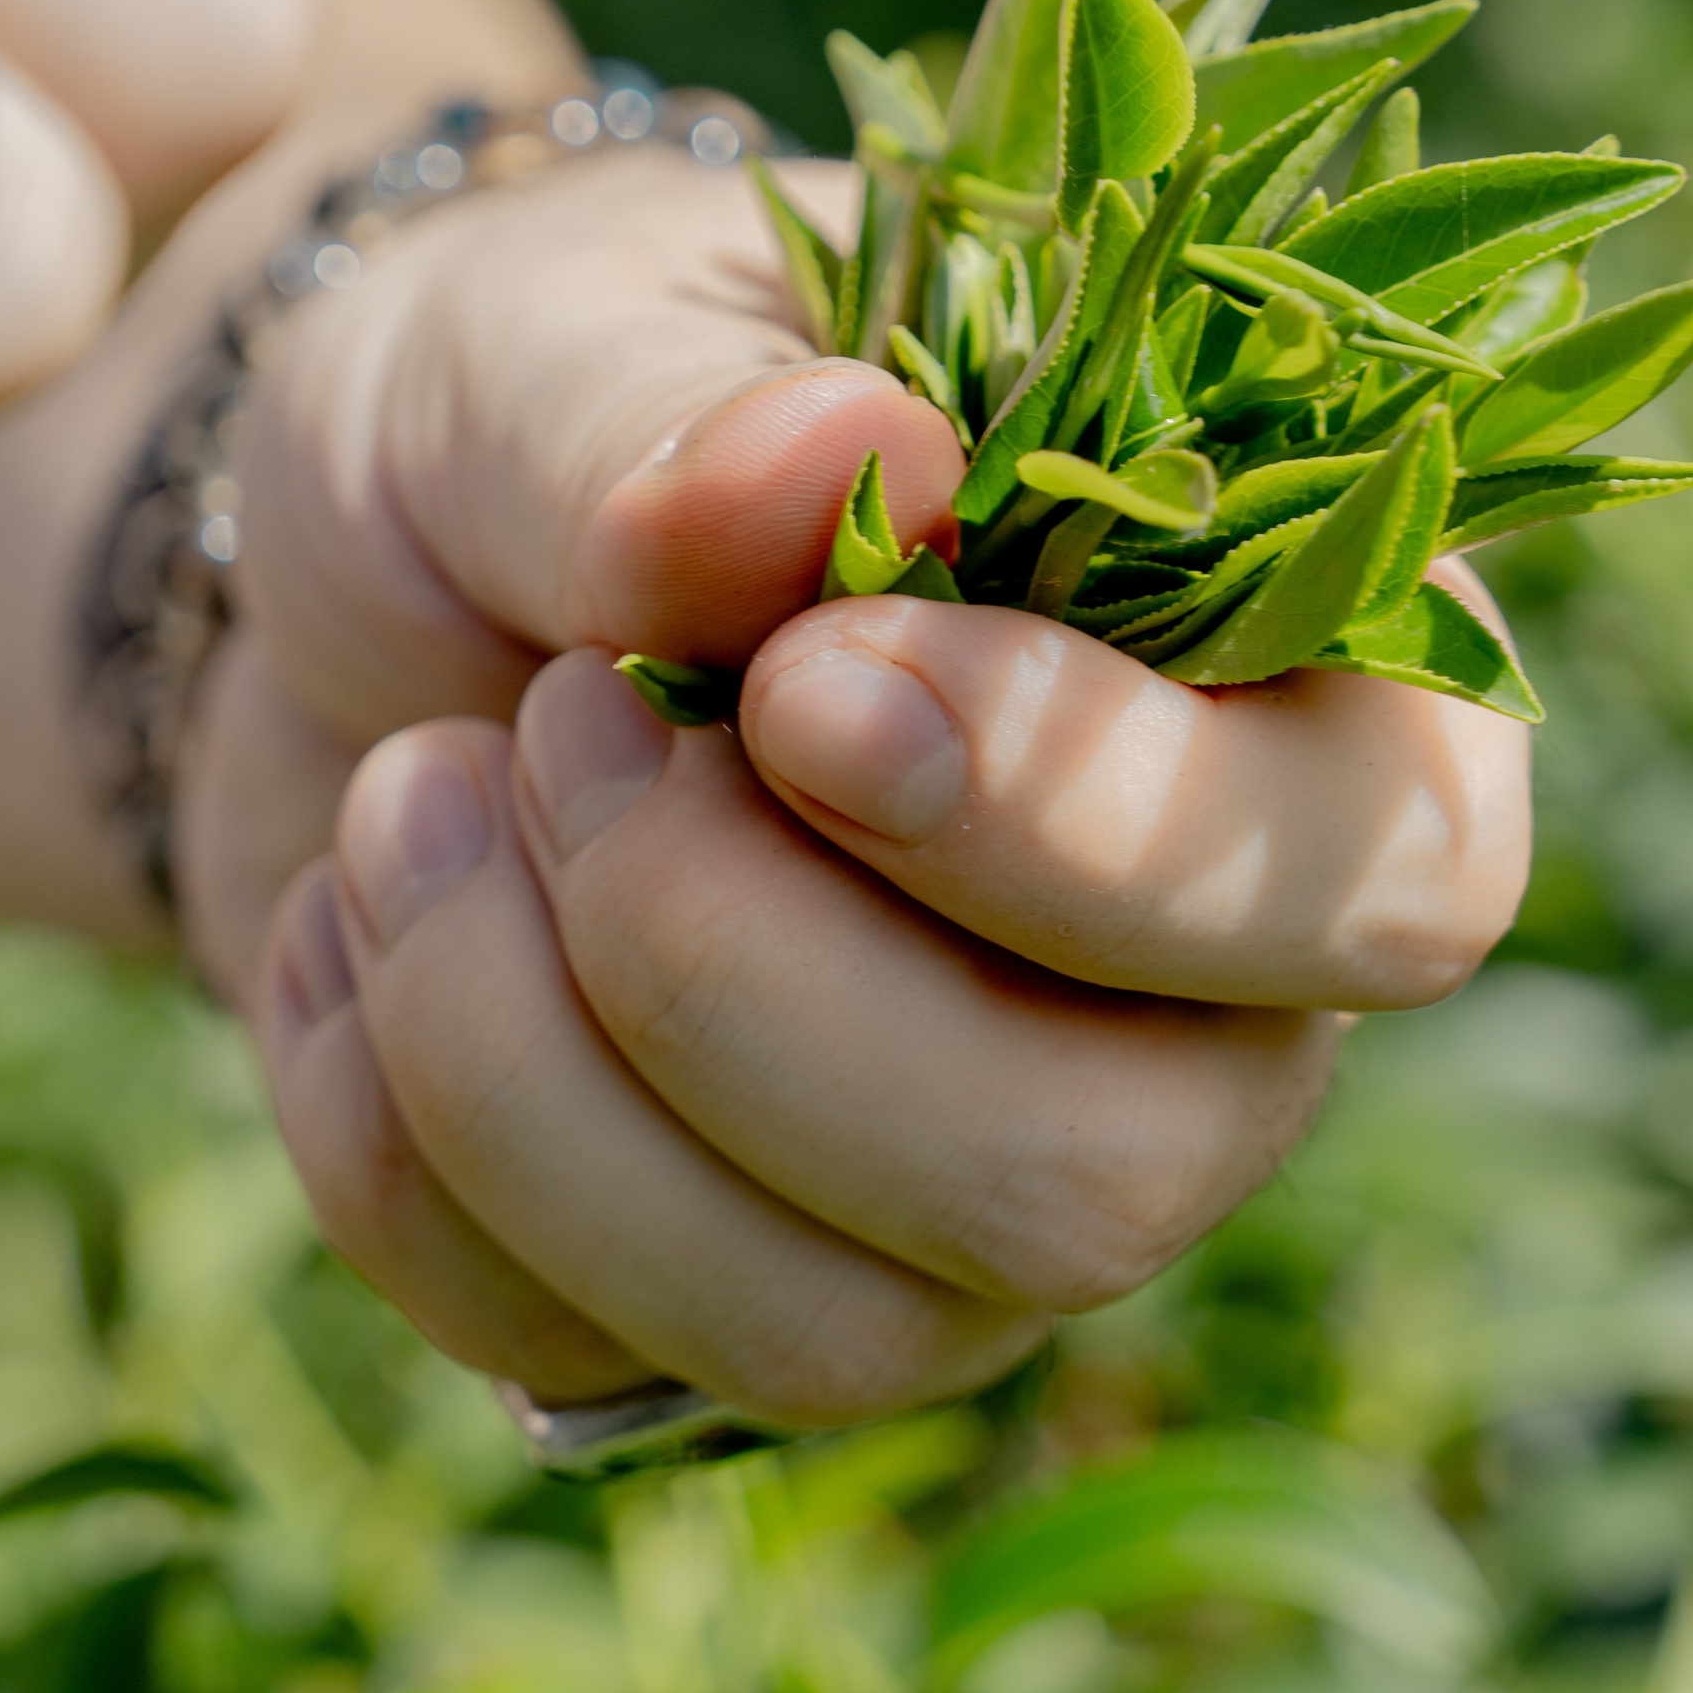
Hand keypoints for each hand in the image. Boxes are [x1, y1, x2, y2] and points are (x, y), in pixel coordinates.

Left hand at [187, 151, 1534, 1430]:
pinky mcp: (733, 1317)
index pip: (1386, 880)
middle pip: (1096, 1179)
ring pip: (842, 1330)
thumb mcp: (569, 328)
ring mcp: (977, 1206)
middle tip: (555, 720)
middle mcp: (1192, 1009)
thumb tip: (856, 451)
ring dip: (525, 1057)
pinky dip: (386, 1131)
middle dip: (735, 971)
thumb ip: (691, 408)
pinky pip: (588, 1364)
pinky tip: (344, 932)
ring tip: (409, 789)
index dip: (1107, 833)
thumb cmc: (544, 410)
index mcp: (1285, 698)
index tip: (805, 689)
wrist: (306, 581)